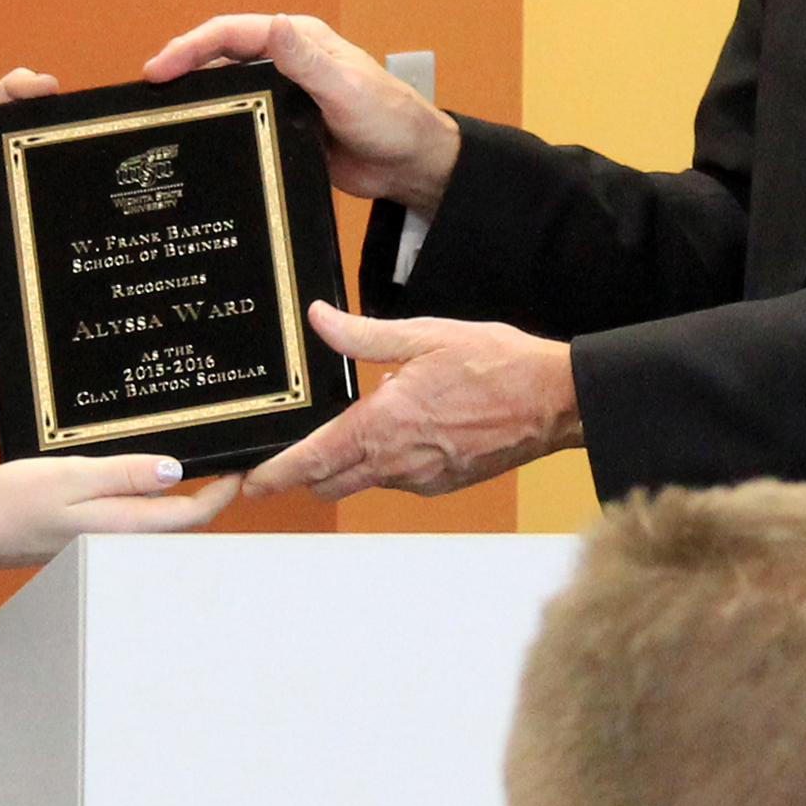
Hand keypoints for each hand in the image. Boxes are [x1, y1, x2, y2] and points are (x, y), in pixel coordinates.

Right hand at [0, 454, 241, 571]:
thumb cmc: (16, 500)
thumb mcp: (74, 476)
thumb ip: (126, 474)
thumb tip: (178, 472)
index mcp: (124, 527)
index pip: (192, 515)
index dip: (223, 491)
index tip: (239, 461)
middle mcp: (121, 541)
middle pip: (181, 521)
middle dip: (209, 493)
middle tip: (225, 457)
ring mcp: (105, 541)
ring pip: (158, 520)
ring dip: (180, 495)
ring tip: (194, 459)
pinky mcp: (90, 537)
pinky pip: (134, 518)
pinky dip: (150, 498)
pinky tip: (145, 475)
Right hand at [141, 15, 460, 214]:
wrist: (411, 164)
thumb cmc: (390, 118)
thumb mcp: (346, 88)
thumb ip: (308, 61)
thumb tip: (271, 26)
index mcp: (299, 40)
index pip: (231, 33)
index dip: (190, 46)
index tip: (159, 69)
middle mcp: (287, 61)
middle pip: (221, 56)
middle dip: (182, 67)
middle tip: (147, 93)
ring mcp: (284, 94)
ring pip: (228, 87)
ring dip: (197, 95)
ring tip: (161, 115)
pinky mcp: (285, 124)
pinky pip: (243, 118)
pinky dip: (217, 122)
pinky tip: (197, 141)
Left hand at [245, 304, 578, 499]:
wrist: (555, 401)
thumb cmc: (497, 365)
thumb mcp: (424, 335)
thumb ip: (363, 335)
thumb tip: (318, 320)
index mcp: (384, 426)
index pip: (312, 462)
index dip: (275, 474)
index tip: (250, 482)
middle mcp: (398, 462)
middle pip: (329, 483)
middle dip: (303, 474)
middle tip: (285, 457)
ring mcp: (422, 479)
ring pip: (364, 481)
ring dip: (350, 462)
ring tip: (360, 423)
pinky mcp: (444, 484)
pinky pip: (398, 479)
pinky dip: (387, 462)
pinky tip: (404, 429)